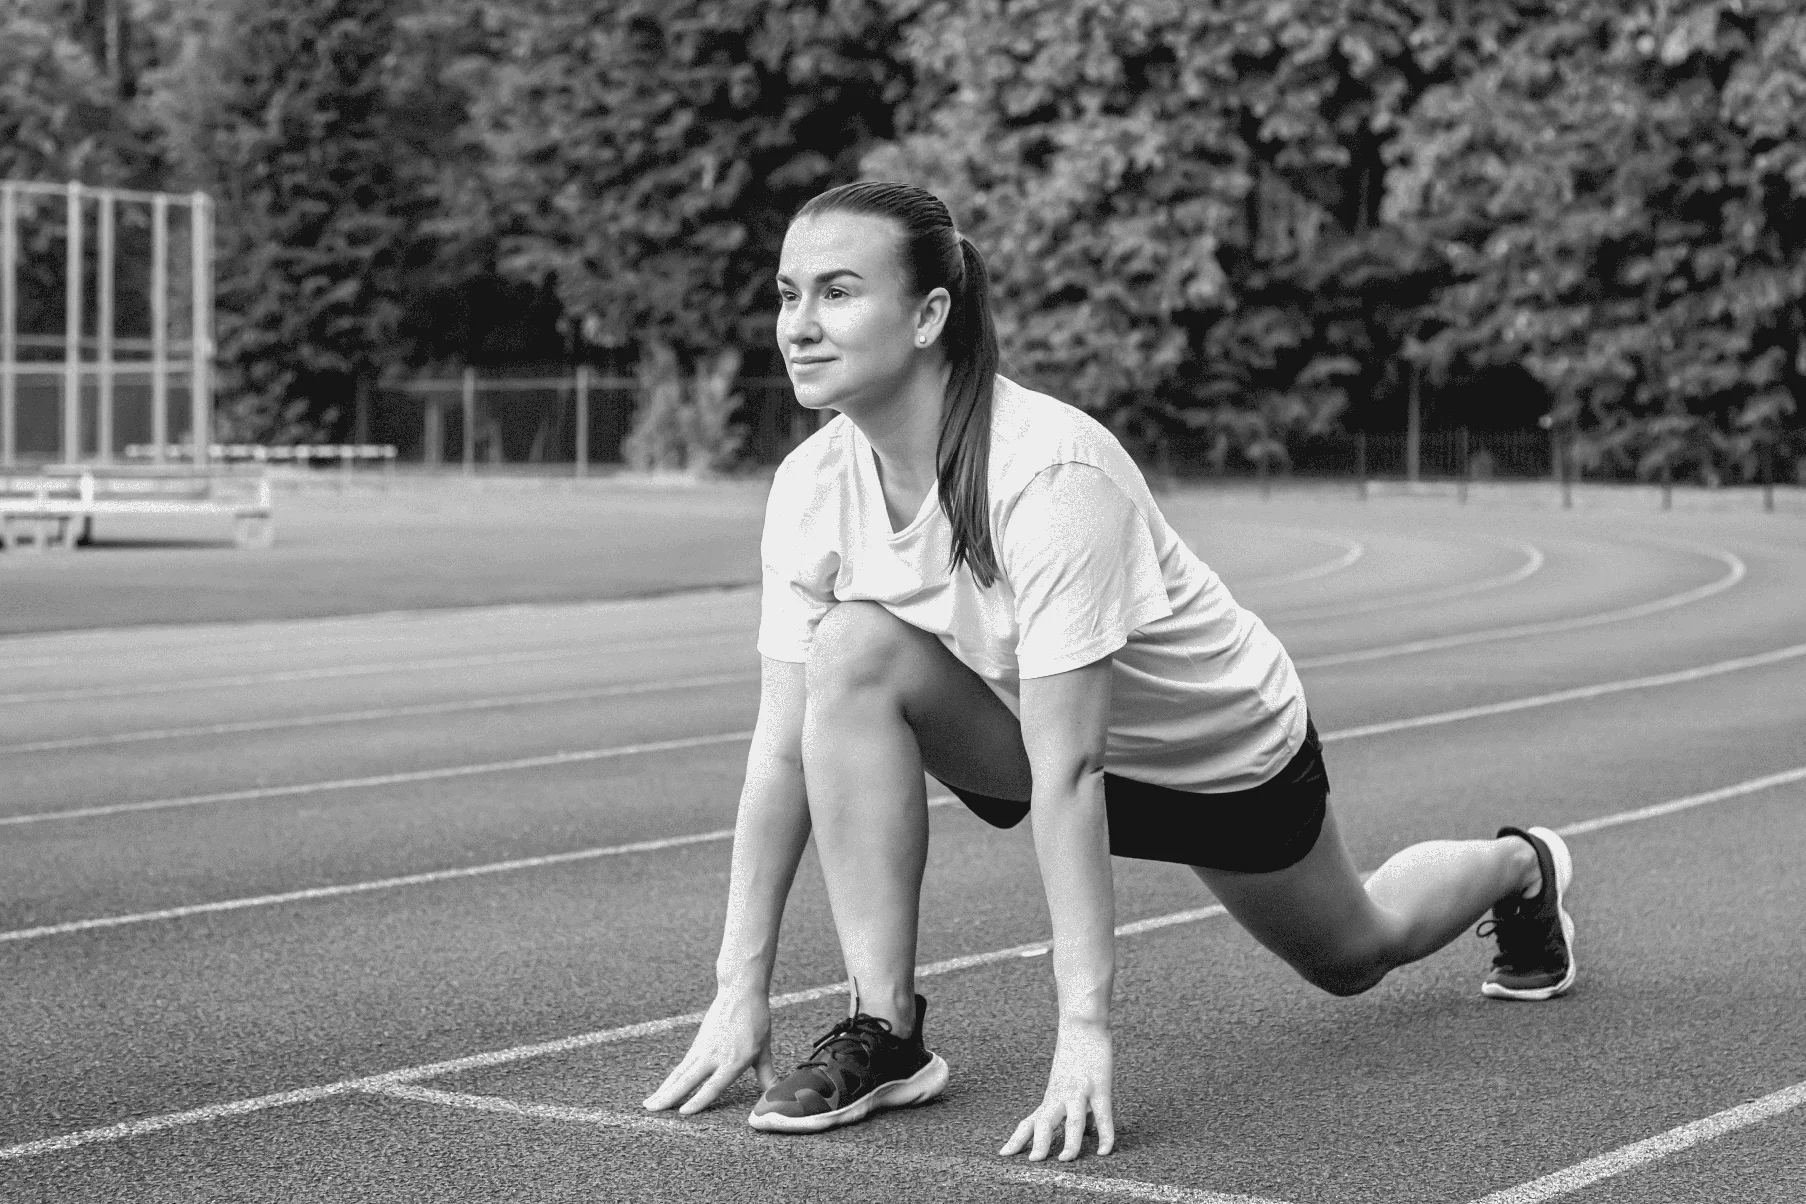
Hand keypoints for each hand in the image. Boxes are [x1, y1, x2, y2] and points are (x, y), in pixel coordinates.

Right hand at [642, 987, 776, 1114]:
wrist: (740, 992)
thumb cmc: (756, 1020)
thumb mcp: (764, 1049)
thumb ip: (766, 1075)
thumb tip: (776, 1095)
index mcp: (734, 1060)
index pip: (714, 1085)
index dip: (699, 1100)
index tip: (683, 1113)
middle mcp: (715, 1056)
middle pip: (688, 1080)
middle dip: (669, 1097)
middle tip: (651, 1111)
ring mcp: (704, 1049)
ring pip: (680, 1073)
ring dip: (664, 1089)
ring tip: (649, 1104)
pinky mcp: (698, 1043)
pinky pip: (682, 1066)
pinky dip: (671, 1079)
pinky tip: (664, 1088)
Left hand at [999, 1017, 1115, 1161]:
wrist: (1082, 1025)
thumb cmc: (1075, 1055)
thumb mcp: (1069, 1086)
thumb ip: (1076, 1111)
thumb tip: (1089, 1134)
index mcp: (1051, 1097)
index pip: (1029, 1122)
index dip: (1017, 1138)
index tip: (1003, 1155)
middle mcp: (1060, 1096)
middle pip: (1045, 1122)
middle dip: (1039, 1143)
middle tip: (1032, 1163)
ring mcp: (1080, 1092)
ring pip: (1072, 1121)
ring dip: (1069, 1142)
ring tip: (1063, 1160)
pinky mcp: (1100, 1087)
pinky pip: (1104, 1115)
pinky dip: (1105, 1135)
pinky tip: (1103, 1151)